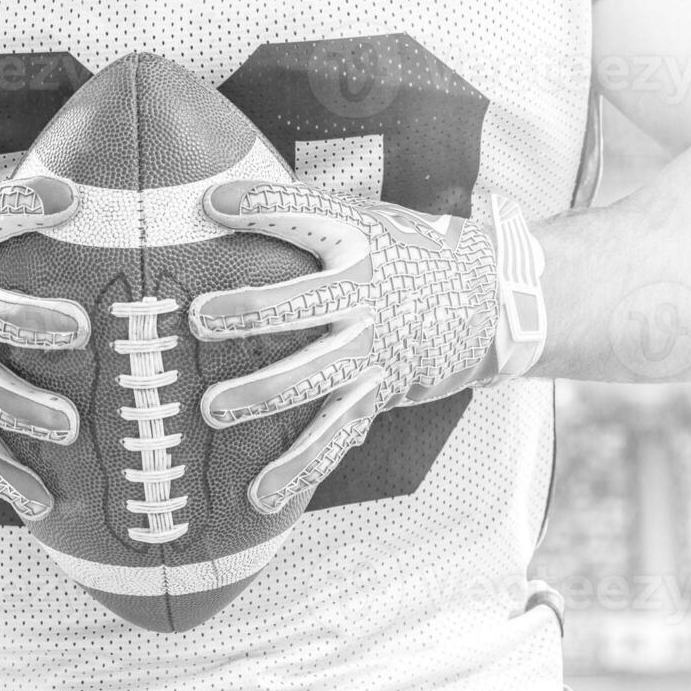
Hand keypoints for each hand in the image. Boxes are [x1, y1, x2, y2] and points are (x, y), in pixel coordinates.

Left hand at [189, 182, 546, 513]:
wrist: (490, 301)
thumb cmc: (409, 253)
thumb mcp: (369, 220)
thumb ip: (304, 214)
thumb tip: (217, 195)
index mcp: (360, 244)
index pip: (306, 217)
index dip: (261, 208)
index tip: (215, 202)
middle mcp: (365, 298)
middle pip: (300, 306)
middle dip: (248, 313)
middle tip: (199, 320)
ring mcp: (371, 352)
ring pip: (311, 378)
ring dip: (260, 395)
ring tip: (214, 409)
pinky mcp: (376, 393)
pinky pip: (334, 436)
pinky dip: (298, 468)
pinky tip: (260, 495)